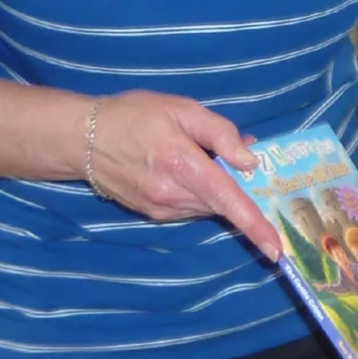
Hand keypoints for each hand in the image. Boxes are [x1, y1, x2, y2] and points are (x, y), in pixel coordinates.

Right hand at [82, 91, 270, 250]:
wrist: (81, 139)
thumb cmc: (134, 116)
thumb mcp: (181, 109)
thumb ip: (220, 133)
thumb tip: (250, 160)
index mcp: (182, 164)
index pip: (228, 200)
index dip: (254, 224)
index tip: (276, 249)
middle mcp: (172, 194)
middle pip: (222, 202)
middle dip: (236, 187)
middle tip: (229, 155)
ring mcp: (160, 208)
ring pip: (207, 206)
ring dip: (215, 189)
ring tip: (197, 156)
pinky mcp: (153, 214)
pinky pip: (191, 207)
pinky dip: (198, 192)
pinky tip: (184, 168)